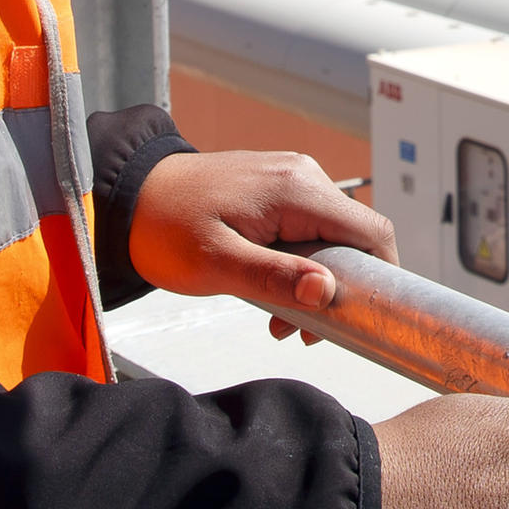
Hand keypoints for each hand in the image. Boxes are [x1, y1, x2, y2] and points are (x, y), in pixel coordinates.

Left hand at [128, 150, 396, 333]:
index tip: (364, 318)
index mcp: (297, 189)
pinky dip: (299, 264)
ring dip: (315, 282)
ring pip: (330, 237)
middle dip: (340, 289)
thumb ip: (274, 278)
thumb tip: (327, 291)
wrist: (128, 197)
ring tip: (279, 322)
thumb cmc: (164, 228)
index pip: (371, 231)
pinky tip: (270, 293)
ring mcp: (290, 179)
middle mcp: (303, 175)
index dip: (381, 277)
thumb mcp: (216, 264)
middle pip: (354, 237)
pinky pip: (307, 228)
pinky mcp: (276, 189)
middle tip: (305, 333)